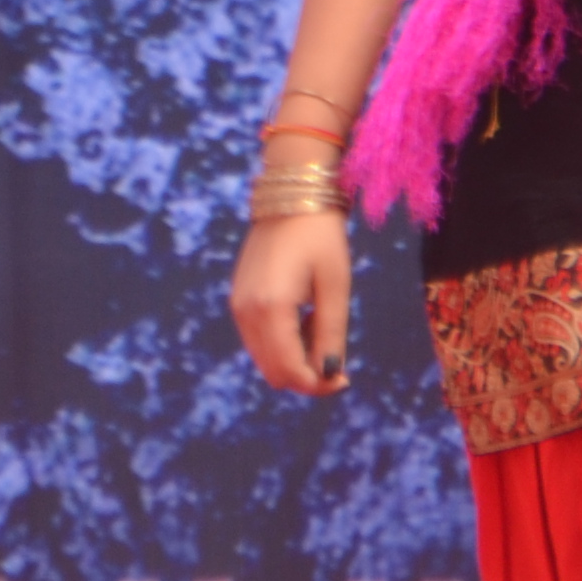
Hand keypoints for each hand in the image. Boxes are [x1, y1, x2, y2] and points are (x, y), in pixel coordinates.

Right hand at [230, 208, 354, 396]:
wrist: (292, 196)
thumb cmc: (321, 237)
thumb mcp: (335, 285)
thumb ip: (331, 333)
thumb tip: (330, 374)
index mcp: (271, 308)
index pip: (290, 370)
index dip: (317, 385)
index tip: (343, 380)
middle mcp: (246, 311)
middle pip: (273, 371)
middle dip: (306, 376)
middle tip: (338, 362)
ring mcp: (238, 306)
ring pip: (264, 359)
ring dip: (294, 359)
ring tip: (321, 327)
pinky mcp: (238, 299)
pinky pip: (258, 340)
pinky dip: (281, 344)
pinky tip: (304, 319)